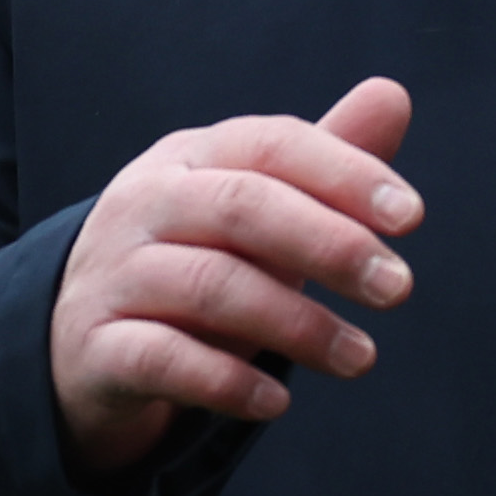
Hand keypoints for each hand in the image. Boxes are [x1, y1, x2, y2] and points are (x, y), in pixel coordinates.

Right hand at [49, 77, 417, 479]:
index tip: (412, 218)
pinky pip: (163, 359)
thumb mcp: (262, 210)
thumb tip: (394, 94)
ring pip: (211, 286)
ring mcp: (111, 275)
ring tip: (362, 357)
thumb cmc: (199, 258)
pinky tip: (278, 401)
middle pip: (242, 207)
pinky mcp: (94, 348)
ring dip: (298, 325)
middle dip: (331, 246)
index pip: (273, 146)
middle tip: (399, 288)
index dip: (346, 175)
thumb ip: (326, 162)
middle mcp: (143, 204)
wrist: (84, 338)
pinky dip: (227, 382)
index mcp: (190, 157)